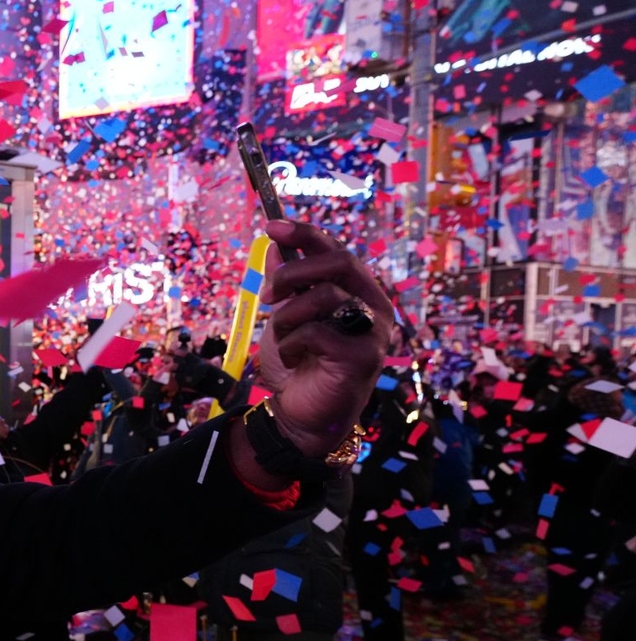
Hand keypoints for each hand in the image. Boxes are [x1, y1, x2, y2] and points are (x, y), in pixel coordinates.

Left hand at [257, 221, 392, 457]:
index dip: (305, 233)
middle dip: (293, 273)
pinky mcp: (364, 358)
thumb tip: (276, 245)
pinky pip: (318, 332)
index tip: (271, 225)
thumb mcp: (286, 316)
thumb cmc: (299, 363)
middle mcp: (374, 306)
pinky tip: (294, 359)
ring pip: (325, 296)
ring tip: (282, 338)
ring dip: (288, 316)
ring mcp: (374, 332)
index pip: (336, 248)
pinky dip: (293, 343)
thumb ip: (286, 283)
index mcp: (358, 291)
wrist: (301, 414)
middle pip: (338, 262)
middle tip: (267, 295)